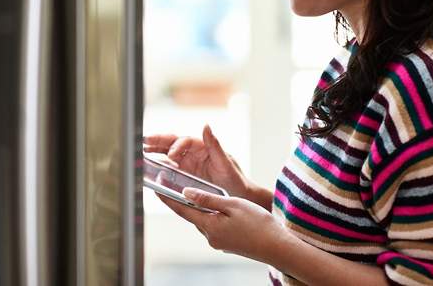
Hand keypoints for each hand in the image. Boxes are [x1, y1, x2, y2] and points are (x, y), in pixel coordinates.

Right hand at [143, 124, 251, 199]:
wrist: (239, 197)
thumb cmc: (236, 180)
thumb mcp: (226, 163)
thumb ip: (215, 145)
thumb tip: (206, 125)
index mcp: (203, 147)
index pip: (185, 141)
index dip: (177, 147)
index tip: (172, 157)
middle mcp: (193, 153)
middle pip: (172, 142)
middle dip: (158, 141)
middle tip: (144, 141)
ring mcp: (187, 164)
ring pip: (167, 153)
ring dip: (155, 150)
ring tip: (142, 149)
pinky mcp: (184, 175)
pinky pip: (168, 168)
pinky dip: (158, 166)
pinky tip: (149, 167)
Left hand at [157, 188, 286, 263]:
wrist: (277, 247)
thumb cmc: (258, 223)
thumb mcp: (232, 204)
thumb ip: (207, 199)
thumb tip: (186, 192)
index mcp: (209, 226)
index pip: (182, 210)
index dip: (168, 198)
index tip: (155, 188)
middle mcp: (210, 237)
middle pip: (192, 215)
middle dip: (184, 201)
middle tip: (174, 185)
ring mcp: (218, 242)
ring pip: (204, 220)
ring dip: (200, 208)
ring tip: (197, 193)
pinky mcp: (227, 243)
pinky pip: (214, 226)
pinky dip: (212, 215)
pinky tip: (219, 208)